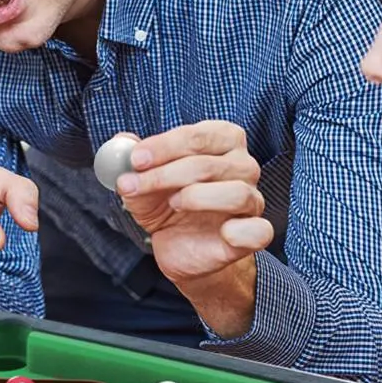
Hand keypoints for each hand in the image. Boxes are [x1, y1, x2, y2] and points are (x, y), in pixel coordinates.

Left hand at [110, 121, 273, 286]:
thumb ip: (133, 158)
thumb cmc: (166, 204)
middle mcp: (243, 166)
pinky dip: (240, 231)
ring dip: (196, 198)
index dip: (165, 146)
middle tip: (131, 184)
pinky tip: (223, 232)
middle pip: (209, 164)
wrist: (179, 247)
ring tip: (173, 204)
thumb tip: (122, 141)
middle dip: (165, 174)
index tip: (135, 159)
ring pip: (236, 193)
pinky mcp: (253, 233)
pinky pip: (259, 230)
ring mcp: (251, 200)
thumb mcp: (143, 180)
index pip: (199, 136)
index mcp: (222, 142)